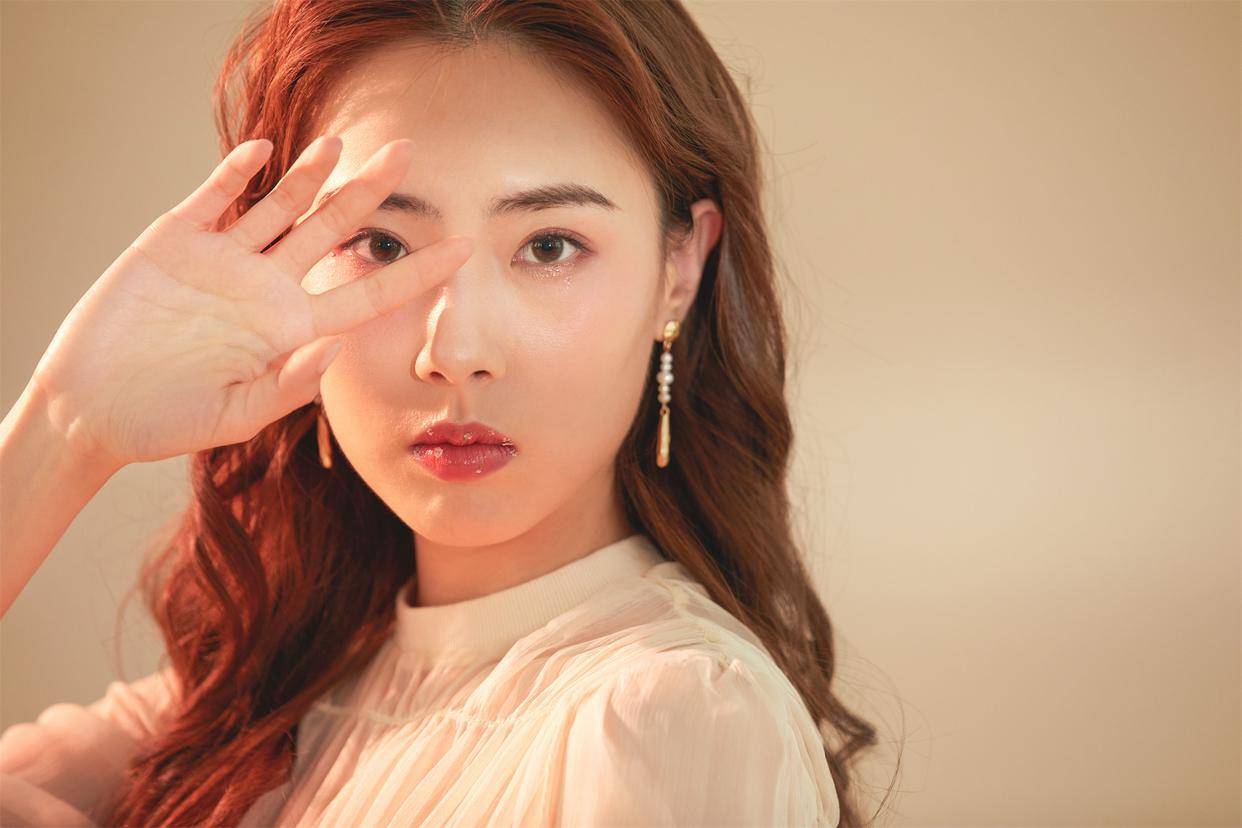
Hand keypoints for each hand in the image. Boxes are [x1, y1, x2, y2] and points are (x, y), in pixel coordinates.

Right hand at [27, 135, 471, 469]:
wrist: (96, 408)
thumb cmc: (171, 421)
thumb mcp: (237, 415)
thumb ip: (289, 385)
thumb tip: (337, 349)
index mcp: (292, 328)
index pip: (369, 293)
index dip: (417, 271)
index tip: (465, 249)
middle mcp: (267, 287)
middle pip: (333, 229)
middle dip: (371, 192)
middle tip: (409, 151)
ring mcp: (223, 260)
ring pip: (279, 206)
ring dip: (308, 172)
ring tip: (341, 140)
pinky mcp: (175, 242)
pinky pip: (214, 200)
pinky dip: (235, 174)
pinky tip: (264, 152)